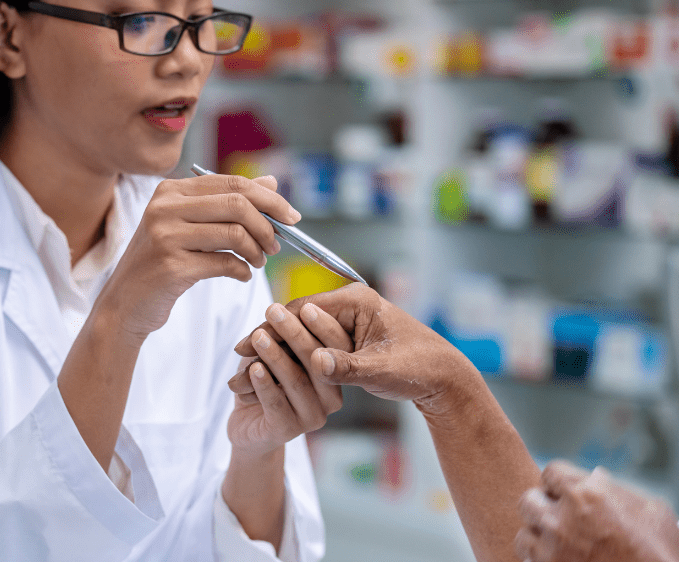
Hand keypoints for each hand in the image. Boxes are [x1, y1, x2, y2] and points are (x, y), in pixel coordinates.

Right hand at [101, 174, 298, 341]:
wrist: (124, 304)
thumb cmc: (162, 263)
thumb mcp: (191, 226)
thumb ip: (228, 203)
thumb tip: (271, 183)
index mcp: (171, 190)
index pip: (233, 183)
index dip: (269, 200)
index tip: (292, 217)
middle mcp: (164, 206)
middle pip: (238, 204)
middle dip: (268, 225)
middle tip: (277, 245)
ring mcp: (165, 235)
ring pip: (235, 233)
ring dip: (257, 251)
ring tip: (258, 262)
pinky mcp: (170, 266)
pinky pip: (225, 263)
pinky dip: (242, 271)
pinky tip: (241, 275)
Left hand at [227, 303, 349, 456]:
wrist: (247, 425)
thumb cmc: (266, 383)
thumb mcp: (278, 353)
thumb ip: (288, 337)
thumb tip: (286, 309)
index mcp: (336, 376)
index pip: (338, 349)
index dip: (322, 326)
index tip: (305, 306)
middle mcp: (331, 398)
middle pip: (316, 363)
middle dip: (294, 333)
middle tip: (274, 311)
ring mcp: (311, 417)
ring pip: (296, 381)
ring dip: (275, 356)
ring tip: (258, 336)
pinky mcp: (287, 431)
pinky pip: (275, 403)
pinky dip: (263, 383)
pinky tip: (253, 368)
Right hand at [232, 284, 477, 414]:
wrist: (442, 378)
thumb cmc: (419, 368)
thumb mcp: (382, 370)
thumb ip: (348, 367)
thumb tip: (317, 363)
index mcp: (357, 301)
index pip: (304, 309)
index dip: (272, 328)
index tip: (246, 346)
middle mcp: (349, 304)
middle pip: (297, 319)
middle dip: (266, 339)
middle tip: (236, 356)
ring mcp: (346, 320)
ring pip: (301, 333)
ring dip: (274, 350)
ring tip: (244, 367)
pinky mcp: (346, 337)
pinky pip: (311, 344)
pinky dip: (291, 358)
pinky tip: (269, 371)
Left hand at [513, 461, 678, 561]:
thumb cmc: (665, 554)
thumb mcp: (650, 510)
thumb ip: (616, 490)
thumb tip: (597, 478)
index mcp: (589, 494)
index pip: (551, 473)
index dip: (560, 483)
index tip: (569, 493)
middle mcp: (563, 520)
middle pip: (528, 501)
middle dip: (543, 506)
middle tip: (560, 517)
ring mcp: (553, 551)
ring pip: (524, 535)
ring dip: (538, 537)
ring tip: (557, 542)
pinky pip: (529, 561)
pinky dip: (540, 560)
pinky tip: (559, 560)